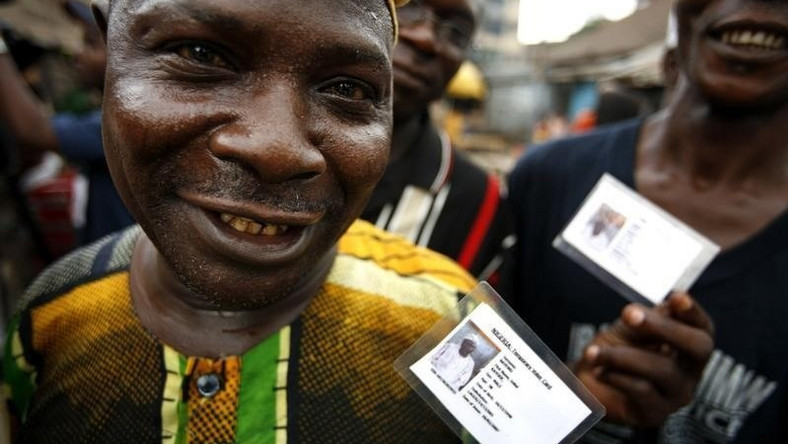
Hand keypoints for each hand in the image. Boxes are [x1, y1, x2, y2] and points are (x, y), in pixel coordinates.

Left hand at [573, 292, 713, 426]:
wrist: (589, 382)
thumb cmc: (618, 349)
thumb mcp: (631, 327)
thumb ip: (646, 318)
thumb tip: (654, 309)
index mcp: (689, 345)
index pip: (703, 327)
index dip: (693, 312)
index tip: (676, 297)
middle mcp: (691, 371)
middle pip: (698, 347)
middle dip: (664, 327)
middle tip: (630, 315)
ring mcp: (677, 395)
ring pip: (662, 368)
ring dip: (623, 355)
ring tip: (594, 351)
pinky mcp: (656, 414)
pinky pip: (641, 389)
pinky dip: (615, 375)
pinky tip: (599, 370)